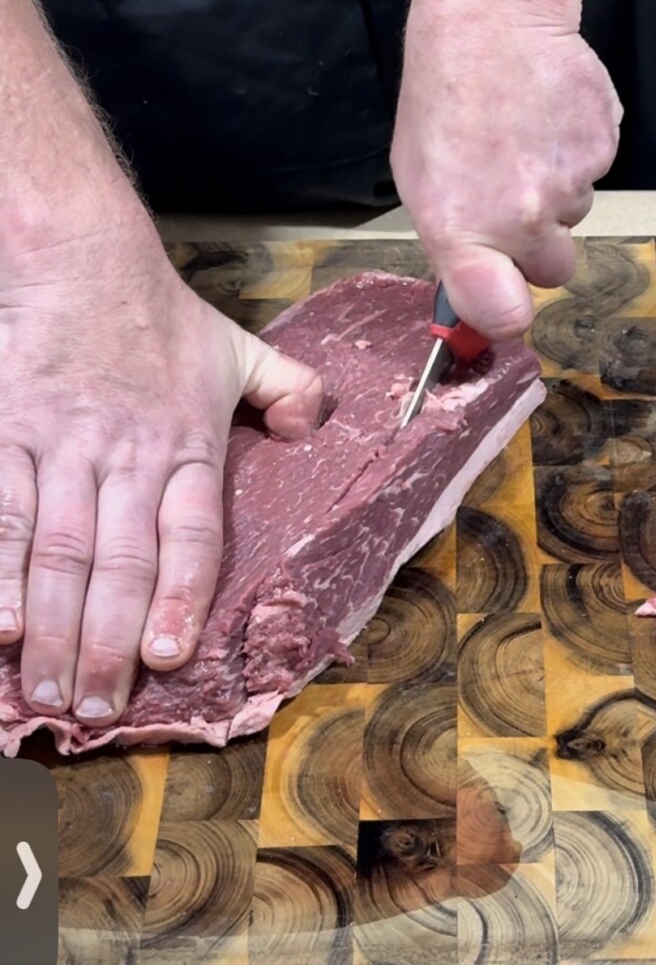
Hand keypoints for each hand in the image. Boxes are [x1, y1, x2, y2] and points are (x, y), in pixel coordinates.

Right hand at [0, 209, 322, 725]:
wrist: (77, 256)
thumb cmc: (156, 312)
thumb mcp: (236, 347)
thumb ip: (288, 388)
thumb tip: (317, 424)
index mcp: (186, 443)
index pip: (189, 534)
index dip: (179, 597)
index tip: (167, 655)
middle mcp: (126, 453)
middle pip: (119, 561)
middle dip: (107, 643)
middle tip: (97, 707)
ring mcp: (61, 447)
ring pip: (57, 551)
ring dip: (52, 629)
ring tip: (50, 690)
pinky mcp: (6, 434)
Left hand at [391, 0, 621, 337]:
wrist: (494, 15)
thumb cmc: (444, 94)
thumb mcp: (420, 175)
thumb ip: (452, 240)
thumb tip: (479, 291)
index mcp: (459, 227)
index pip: (501, 312)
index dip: (507, 315)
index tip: (505, 303)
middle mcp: (519, 215)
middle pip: (554, 271)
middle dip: (541, 246)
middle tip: (515, 194)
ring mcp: (569, 181)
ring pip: (575, 214)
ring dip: (556, 187)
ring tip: (523, 133)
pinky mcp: (605, 147)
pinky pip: (596, 170)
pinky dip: (577, 148)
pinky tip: (548, 113)